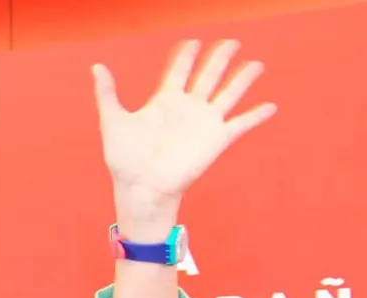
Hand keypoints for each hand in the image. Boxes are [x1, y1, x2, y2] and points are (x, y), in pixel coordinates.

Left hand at [93, 40, 275, 232]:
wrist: (142, 188)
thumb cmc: (125, 159)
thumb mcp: (113, 122)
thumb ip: (107, 94)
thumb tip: (96, 67)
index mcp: (164, 102)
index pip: (179, 71)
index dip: (186, 56)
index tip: (192, 42)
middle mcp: (188, 108)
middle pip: (208, 75)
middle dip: (219, 57)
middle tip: (232, 41)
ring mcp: (204, 122)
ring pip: (229, 93)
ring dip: (243, 78)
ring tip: (256, 64)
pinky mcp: (217, 139)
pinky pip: (241, 124)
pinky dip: (256, 115)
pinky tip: (271, 106)